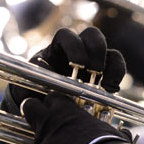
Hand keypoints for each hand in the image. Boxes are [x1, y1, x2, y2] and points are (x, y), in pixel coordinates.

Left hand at [5, 26, 126, 110]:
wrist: (44, 107)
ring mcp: (94, 60)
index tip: (78, 64)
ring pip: (110, 51)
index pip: (65, 36)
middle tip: (95, 71)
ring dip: (112, 65)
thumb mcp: (27, 90)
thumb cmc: (34, 94)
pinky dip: (117, 78)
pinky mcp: (105, 73)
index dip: (74, 46)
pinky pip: (116, 68)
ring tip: (108, 86)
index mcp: (55, 48)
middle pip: (92, 35)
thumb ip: (31, 84)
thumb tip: (43, 77)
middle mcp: (77, 49)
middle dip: (97, 51)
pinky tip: (112, 91)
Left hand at [22, 94, 124, 143]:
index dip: (53, 105)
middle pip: (29, 108)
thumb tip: (125, 135)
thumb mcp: (110, 133)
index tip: (56, 112)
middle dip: (31, 116)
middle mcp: (51, 123)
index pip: (53, 97)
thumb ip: (108, 132)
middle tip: (40, 128)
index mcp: (68, 111)